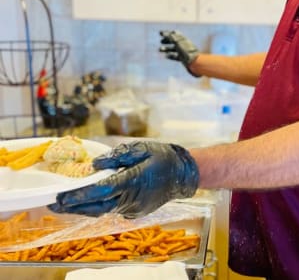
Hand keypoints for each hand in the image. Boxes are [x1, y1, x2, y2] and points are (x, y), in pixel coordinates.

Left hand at [49, 141, 198, 217]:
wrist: (183, 174)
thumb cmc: (162, 156)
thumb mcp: (142, 148)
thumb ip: (119, 155)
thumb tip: (96, 164)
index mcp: (133, 180)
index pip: (102, 190)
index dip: (80, 193)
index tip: (62, 194)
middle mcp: (132, 198)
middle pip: (97, 205)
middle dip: (74, 205)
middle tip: (54, 203)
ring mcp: (134, 208)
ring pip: (103, 211)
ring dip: (83, 208)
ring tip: (64, 204)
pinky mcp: (135, 212)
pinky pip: (112, 210)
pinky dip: (98, 207)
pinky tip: (87, 202)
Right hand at [159, 30, 200, 76]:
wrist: (194, 62)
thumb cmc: (186, 51)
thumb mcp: (177, 42)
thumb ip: (170, 37)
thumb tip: (162, 32)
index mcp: (183, 39)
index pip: (175, 34)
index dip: (168, 33)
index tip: (161, 33)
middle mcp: (183, 45)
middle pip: (174, 41)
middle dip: (167, 41)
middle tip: (161, 41)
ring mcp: (183, 52)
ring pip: (174, 49)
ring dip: (166, 48)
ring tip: (159, 50)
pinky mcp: (183, 58)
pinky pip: (176, 56)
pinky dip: (170, 55)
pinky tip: (166, 56)